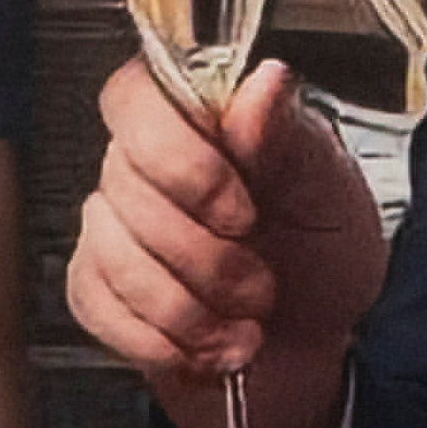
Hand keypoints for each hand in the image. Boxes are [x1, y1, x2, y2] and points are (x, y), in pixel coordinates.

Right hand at [62, 56, 388, 427]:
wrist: (313, 346)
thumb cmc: (323, 258)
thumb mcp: (330, 193)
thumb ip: (290, 138)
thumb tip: (264, 81)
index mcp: (204, 121)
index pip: (137, 95)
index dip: (176, 155)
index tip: (240, 210)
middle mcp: (150, 164)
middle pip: (123, 182)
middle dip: (204, 256)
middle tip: (261, 283)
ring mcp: (117, 224)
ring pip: (110, 251)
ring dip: (187, 307)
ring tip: (243, 324)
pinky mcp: (98, 285)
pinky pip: (95, 303)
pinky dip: (159, 339)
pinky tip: (205, 345)